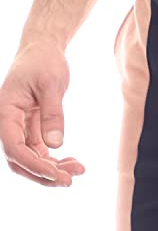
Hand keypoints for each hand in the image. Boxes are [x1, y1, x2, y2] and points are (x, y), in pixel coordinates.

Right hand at [0, 39, 84, 186]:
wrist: (43, 50)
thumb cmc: (44, 62)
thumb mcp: (51, 84)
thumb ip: (52, 114)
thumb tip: (56, 145)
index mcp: (5, 112)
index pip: (14, 147)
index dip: (34, 164)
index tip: (57, 174)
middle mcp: (8, 123)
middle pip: (19, 160)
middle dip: (43, 174)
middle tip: (70, 180)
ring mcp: (19, 127)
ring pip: (31, 158)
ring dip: (52, 169)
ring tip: (78, 170)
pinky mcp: (32, 127)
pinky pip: (40, 150)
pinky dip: (55, 159)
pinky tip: (73, 162)